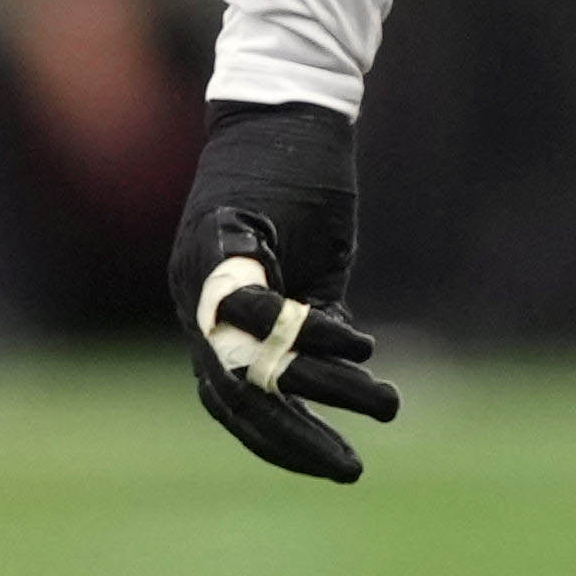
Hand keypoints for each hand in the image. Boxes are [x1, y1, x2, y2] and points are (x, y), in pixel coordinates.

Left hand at [168, 95, 398, 482]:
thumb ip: (313, 320)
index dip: (277, 439)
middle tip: (349, 470)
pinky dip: (308, 331)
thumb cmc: (299, 185)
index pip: (231, 399)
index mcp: (207, 313)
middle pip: (232, 396)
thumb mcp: (312, 267)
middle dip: (294, 438)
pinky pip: (256, 305)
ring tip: (384, 404)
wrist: (288, 105)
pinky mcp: (220, 235)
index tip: (329, 463)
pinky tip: (359, 342)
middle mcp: (191, 298)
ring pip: (248, 359)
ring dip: (321, 387)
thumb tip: (336, 368)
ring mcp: (198, 270)